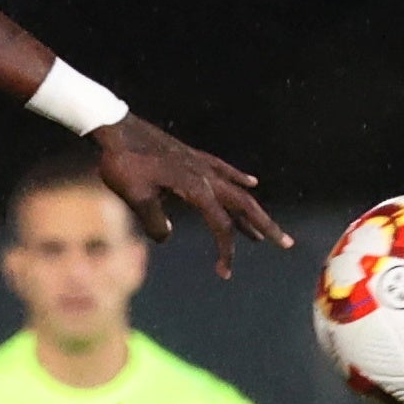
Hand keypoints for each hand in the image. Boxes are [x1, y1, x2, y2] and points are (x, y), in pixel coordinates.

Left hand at [97, 115, 286, 278]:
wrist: (116, 129)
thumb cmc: (123, 163)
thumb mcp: (134, 196)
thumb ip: (153, 220)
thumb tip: (166, 236)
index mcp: (195, 188)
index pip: (221, 225)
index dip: (226, 251)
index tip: (224, 274)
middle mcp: (205, 176)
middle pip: (244, 205)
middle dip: (266, 226)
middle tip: (286, 243)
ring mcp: (201, 164)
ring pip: (237, 190)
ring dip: (252, 211)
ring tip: (263, 232)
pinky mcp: (194, 157)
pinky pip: (224, 170)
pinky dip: (239, 179)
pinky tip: (252, 182)